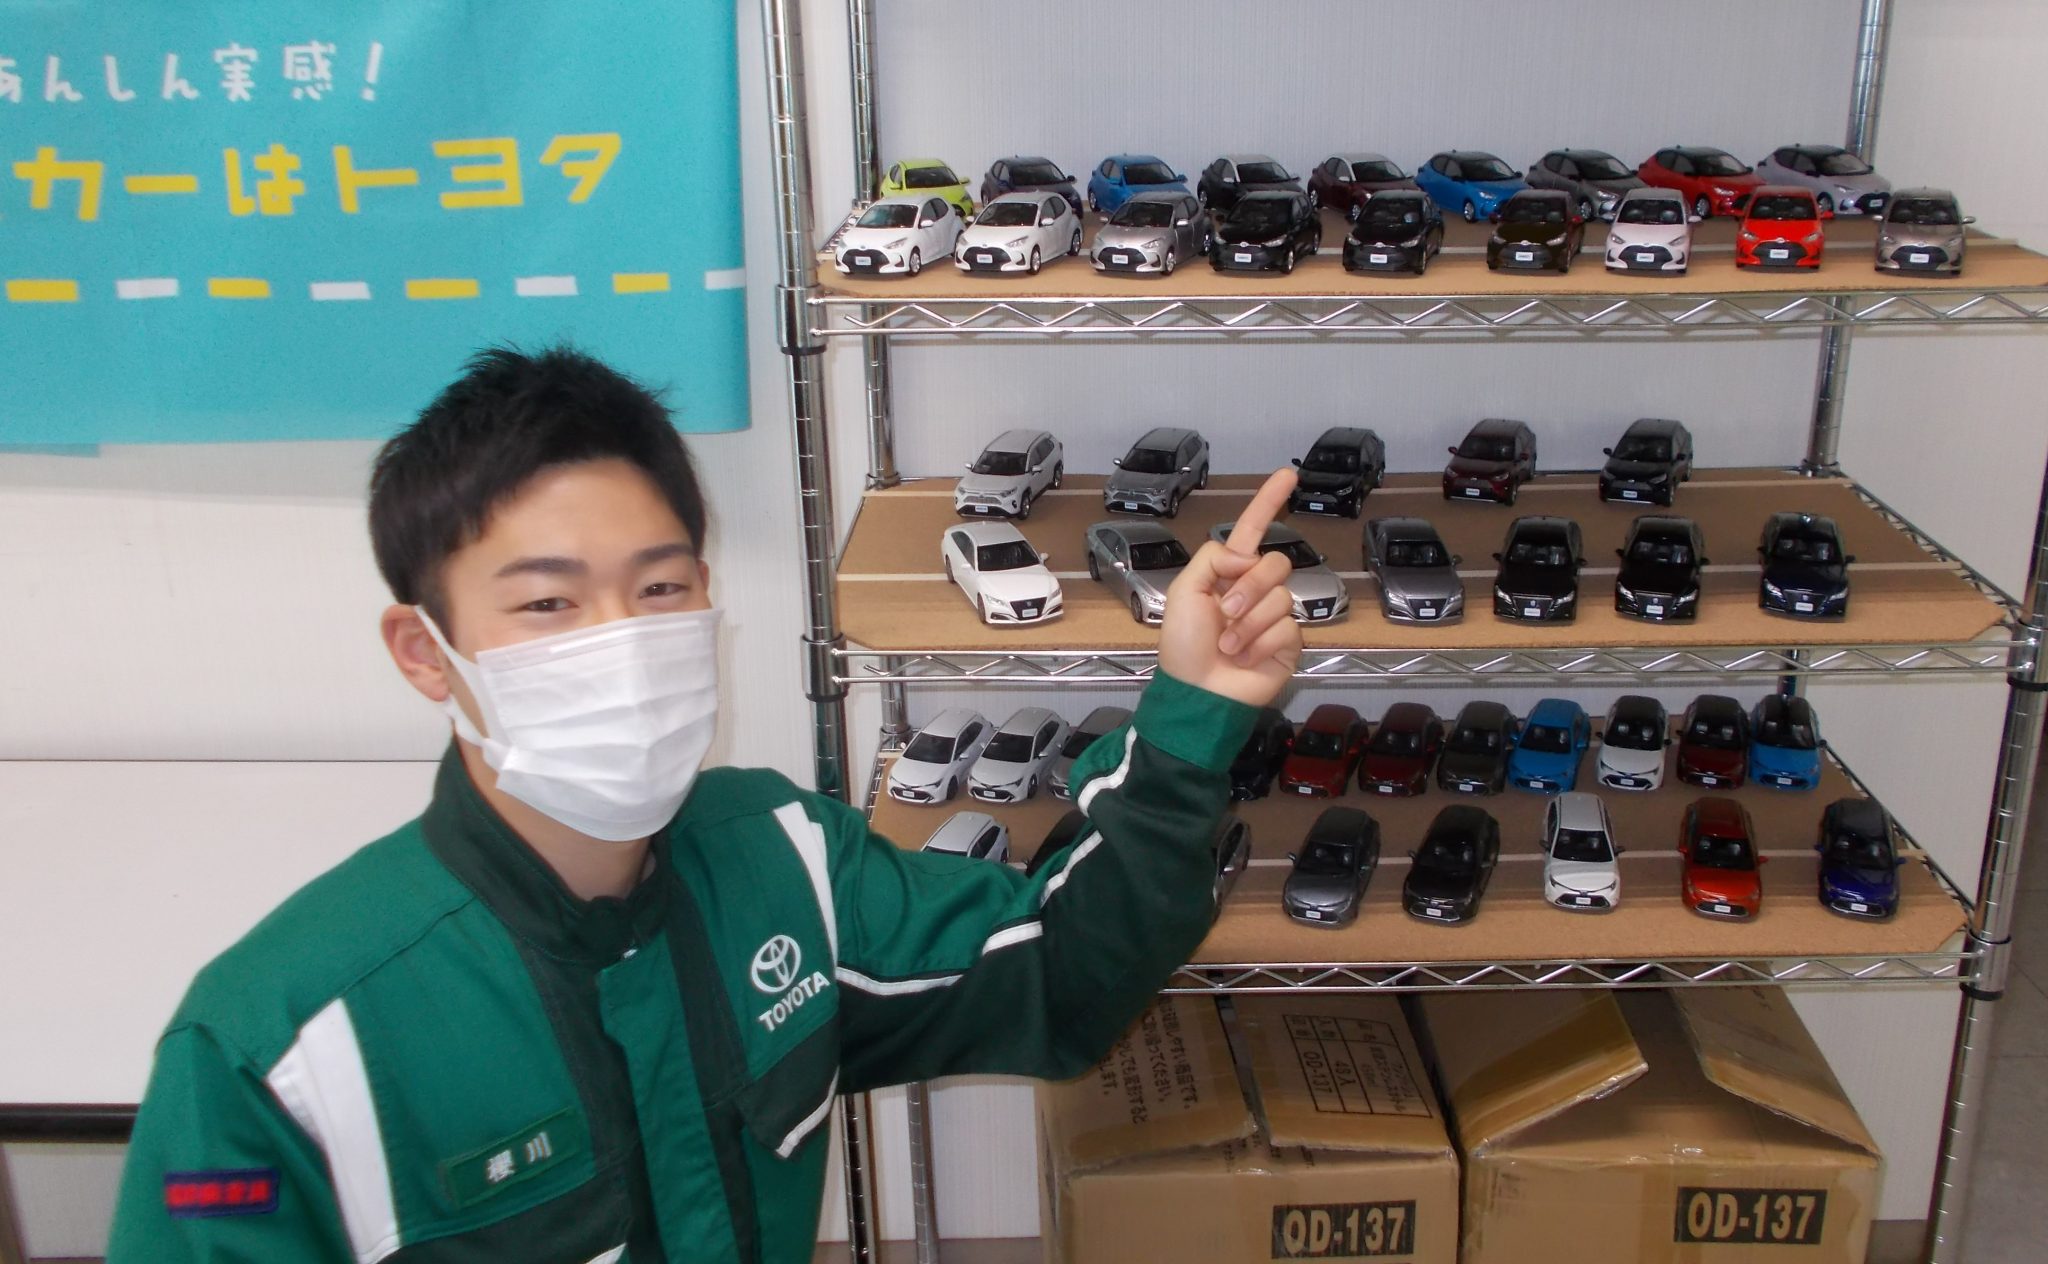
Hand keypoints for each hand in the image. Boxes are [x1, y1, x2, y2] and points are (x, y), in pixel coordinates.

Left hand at [1156, 468, 1304, 707]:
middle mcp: (1256, 590)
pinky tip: (1244, 658)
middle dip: (1249, 588)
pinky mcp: (1289, 645)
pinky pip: (1287, 629)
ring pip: (1280, 598)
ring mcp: (1275, 617)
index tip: (1288, 475)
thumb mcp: (1186, 590)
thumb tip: (1248, 556)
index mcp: (1230, 572)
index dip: (1269, 501)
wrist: (1195, 693)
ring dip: (1248, 623)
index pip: (1253, 529)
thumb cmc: (1183, 646)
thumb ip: (1213, 558)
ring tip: (1228, 645)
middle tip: (1225, 612)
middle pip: (1276, 563)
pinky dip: (1259, 644)